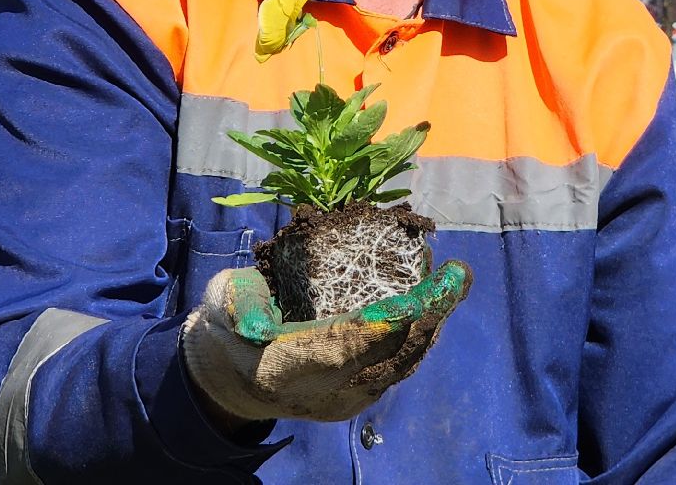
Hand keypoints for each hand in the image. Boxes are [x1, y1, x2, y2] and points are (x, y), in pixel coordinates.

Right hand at [180, 261, 471, 424]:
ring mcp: (346, 399)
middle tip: (454, 276)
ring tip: (454, 282)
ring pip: (401, 363)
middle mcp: (323, 393)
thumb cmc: (229, 326)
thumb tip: (258, 321)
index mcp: (285, 370)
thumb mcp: (220, 304)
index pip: (344, 349)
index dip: (386, 324)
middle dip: (427, 317)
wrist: (235, 377)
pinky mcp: (361, 394)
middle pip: (387, 358)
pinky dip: (421, 332)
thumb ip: (236, 303)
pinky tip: (436, 301)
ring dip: (432, 323)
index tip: (421, 296)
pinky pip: (400, 364)